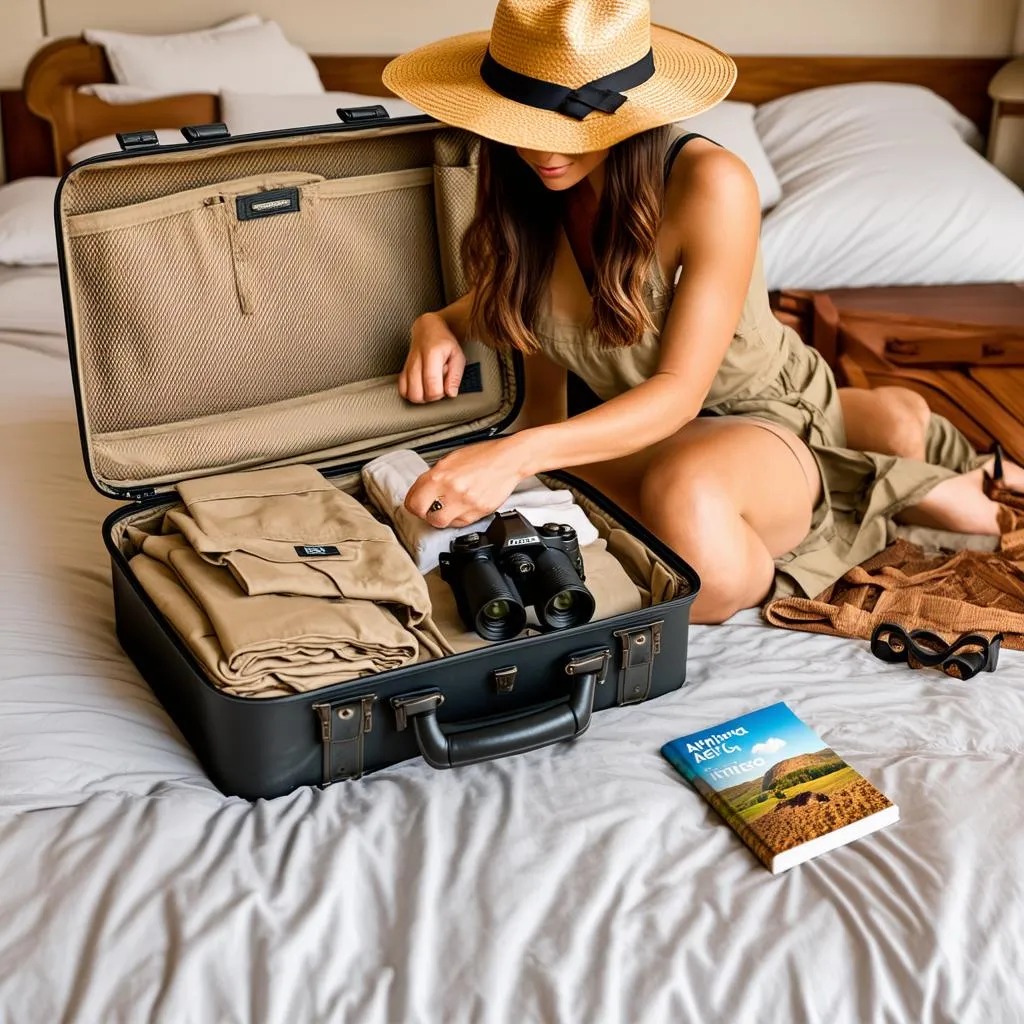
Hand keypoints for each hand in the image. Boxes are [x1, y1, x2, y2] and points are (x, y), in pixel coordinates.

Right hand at [399, 313, 465, 402]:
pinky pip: (402, 390)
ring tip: (429, 386)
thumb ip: (455, 376)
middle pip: (418, 394)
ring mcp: (407, 367)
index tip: (446, 387)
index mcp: (432, 356)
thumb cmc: (443, 342)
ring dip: (421, 396)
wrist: (428, 329)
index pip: (432, 388)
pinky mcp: (403, 371)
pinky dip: (411, 393)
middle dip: (430, 397)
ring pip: (409, 394)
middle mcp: (416, 362)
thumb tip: (451, 393)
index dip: (440, 394)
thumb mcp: (458, 356)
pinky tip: (420, 387)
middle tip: (438, 387)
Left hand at [405, 439, 526, 527]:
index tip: (414, 503)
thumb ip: (434, 476)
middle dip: (426, 514)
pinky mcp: (480, 512)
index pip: (414, 501)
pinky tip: (461, 507)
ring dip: (442, 518)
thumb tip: (422, 490)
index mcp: (441, 475)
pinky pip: (462, 523)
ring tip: (446, 508)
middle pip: (427, 517)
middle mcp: (453, 490)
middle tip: (428, 509)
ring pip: (444, 523)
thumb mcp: (450, 459)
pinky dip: (458, 518)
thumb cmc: (482, 456)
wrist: (509, 459)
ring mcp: (467, 503)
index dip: (412, 504)